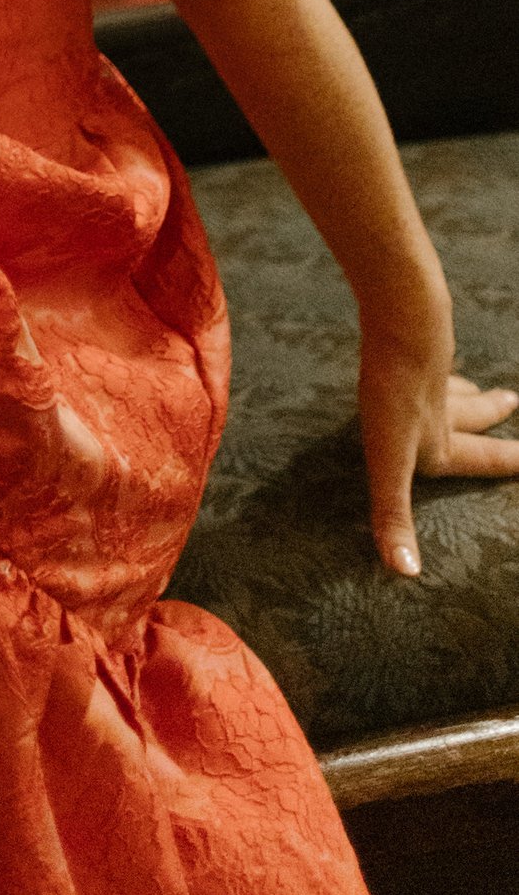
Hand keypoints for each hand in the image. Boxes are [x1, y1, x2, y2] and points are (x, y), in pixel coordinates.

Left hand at [360, 291, 518, 574]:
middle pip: (475, 413)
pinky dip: (433, 353)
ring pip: (454, 382)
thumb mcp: (388, 462)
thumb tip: (405, 572)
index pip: (482, 458)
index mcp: (441, 441)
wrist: (400, 322)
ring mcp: (428, 370)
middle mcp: (442, 407)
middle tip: (514, 401)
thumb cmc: (395, 397)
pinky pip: (426, 348)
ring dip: (468, 387)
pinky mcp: (408, 336)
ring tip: (477, 385)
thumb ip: (393, 515)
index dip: (507, 463)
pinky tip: (425, 343)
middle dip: (494, 414)